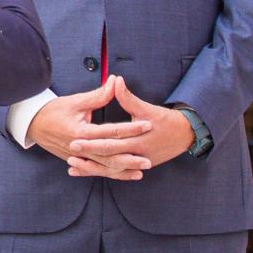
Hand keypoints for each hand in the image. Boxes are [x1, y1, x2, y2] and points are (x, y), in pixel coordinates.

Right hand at [27, 79, 153, 178]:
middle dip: (130, 157)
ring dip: (123, 170)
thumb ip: (98, 95)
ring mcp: (78, 158)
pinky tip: (125, 175)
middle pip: (110, 155)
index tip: (147, 125)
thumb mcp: (75, 101)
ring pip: (104, 167)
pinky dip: (112, 173)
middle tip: (149, 159)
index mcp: (81, 132)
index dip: (130, 128)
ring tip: (141, 171)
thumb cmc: (53, 111)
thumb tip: (115, 81)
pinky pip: (97, 170)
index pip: (111, 131)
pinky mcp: (77, 161)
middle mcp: (80, 148)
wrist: (33, 125)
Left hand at [64, 76, 194, 176]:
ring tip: (72, 168)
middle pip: (107, 158)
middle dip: (87, 156)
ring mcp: (136, 163)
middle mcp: (136, 155)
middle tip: (69, 151)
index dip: (91, 141)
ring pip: (110, 169)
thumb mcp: (146, 108)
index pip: (110, 142)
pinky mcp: (137, 166)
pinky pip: (116, 172)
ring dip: (91, 169)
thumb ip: (128, 97)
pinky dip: (101, 172)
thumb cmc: (165, 120)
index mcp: (136, 140)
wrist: (184, 135)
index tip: (74, 138)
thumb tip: (116, 80)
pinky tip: (86, 172)